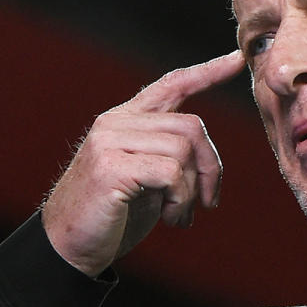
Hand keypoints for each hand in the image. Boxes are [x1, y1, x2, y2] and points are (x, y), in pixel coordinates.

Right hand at [42, 50, 245, 276]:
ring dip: (192, 191)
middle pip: (191, 126)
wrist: (69, 248)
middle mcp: (116, 123)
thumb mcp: (148, 179)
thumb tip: (208, 159)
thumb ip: (169, 156)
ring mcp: (110, 142)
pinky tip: (171, 218)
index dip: (207, 72)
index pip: (171, 84)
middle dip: (211, 167)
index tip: (237, 58)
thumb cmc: (113, 216)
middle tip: (208, 202)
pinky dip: (181, 199)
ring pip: (183, 151)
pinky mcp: (110, 166)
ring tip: (180, 215)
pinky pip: (171, 173)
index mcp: (126, 120)